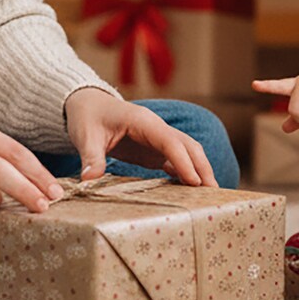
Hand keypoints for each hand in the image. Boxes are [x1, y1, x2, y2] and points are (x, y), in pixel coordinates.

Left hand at [64, 88, 216, 186]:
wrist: (87, 104)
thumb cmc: (88, 117)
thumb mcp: (85, 136)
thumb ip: (91, 156)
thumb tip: (89, 179)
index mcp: (143, 121)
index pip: (170, 141)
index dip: (183, 161)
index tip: (194, 182)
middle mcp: (156, 128)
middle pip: (188, 145)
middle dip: (202, 167)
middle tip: (213, 193)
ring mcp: (157, 138)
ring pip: (187, 152)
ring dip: (199, 170)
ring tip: (209, 195)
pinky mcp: (154, 149)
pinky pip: (176, 160)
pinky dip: (186, 174)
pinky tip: (191, 191)